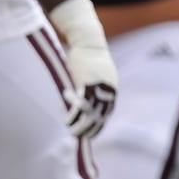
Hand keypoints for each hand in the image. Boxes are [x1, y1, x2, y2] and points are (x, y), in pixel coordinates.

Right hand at [47, 0, 117, 138]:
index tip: (88, 134)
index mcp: (112, 91)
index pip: (107, 115)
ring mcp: (98, 89)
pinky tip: (66, 119)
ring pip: (89, 114)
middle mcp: (108, 92)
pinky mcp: (87, 84)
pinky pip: (80, 104)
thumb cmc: (91, 58)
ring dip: (79, 125)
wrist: (90, 42)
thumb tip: (89, 101)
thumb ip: (96, 89)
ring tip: (69, 131)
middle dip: (88, 130)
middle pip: (100, 117)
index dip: (97, 126)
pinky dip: (73, 113)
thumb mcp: (98, 76)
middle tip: (76, 136)